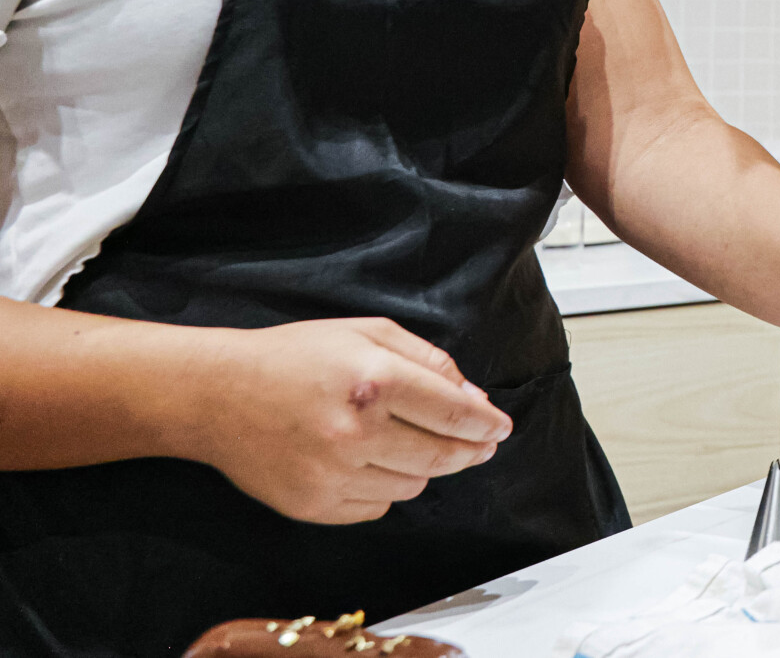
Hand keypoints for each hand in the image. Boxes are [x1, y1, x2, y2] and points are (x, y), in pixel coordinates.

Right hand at [187, 319, 511, 523]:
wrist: (217, 394)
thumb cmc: (296, 356)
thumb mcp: (369, 332)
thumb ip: (430, 361)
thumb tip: (474, 399)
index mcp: (374, 380)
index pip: (454, 412)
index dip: (486, 423)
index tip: (500, 428)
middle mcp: (355, 431)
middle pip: (441, 456)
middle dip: (470, 451)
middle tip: (481, 444)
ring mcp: (331, 474)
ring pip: (412, 486)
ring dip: (423, 468)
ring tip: (406, 443)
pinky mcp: (311, 506)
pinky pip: (375, 508)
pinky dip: (384, 489)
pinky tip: (368, 462)